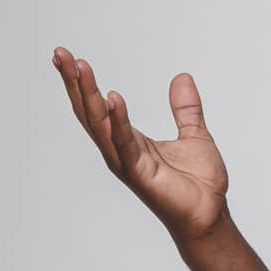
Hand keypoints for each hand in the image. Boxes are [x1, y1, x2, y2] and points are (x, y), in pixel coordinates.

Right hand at [52, 46, 228, 242]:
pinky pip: (125, 143)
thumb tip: (182, 77)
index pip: (98, 107)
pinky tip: (112, 97)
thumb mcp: (195, 135)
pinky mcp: (140, 173)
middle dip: (74, 83)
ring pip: (100, 124)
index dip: (83, 83)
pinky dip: (118, 120)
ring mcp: (127, 162)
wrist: (211, 216)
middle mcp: (121, 150)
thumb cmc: (200, 185)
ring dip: (87, 95)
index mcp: (130, 140)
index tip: (70, 57)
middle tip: (60, 53)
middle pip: (89, 112)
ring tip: (78, 66)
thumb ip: (185, 108)